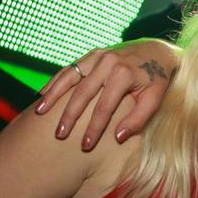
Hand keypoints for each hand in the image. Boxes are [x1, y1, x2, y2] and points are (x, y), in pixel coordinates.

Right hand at [35, 39, 179, 148]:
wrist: (156, 52)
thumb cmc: (156, 82)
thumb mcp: (154, 100)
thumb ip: (138, 119)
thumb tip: (117, 137)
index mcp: (124, 74)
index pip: (104, 107)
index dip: (94, 128)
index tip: (86, 145)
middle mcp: (108, 62)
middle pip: (83, 93)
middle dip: (69, 115)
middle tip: (59, 135)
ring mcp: (97, 56)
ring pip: (70, 77)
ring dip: (54, 95)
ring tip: (40, 112)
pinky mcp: (91, 55)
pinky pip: (69, 69)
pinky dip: (55, 82)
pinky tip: (43, 96)